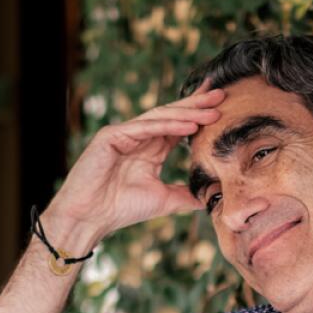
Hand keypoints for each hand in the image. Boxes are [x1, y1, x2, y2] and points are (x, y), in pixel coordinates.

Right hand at [46, 82, 223, 245]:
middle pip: (172, 115)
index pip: (178, 126)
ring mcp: (123, 133)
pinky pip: (145, 127)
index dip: (199, 115)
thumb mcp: (163, 200)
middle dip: (197, 105)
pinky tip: (190, 125)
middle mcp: (138, 137)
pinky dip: (168, 125)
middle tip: (221, 94)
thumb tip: (209, 198)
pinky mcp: (111, 135)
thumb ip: (185, 194)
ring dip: (188, 113)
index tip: (223, 106)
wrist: (89, 218)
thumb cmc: (120, 209)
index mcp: (150, 149)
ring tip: (212, 110)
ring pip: (160, 118)